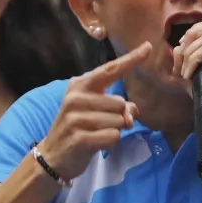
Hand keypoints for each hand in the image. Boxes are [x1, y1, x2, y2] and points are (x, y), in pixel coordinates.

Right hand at [39, 42, 151, 180]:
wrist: (53, 155)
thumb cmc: (78, 128)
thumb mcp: (95, 111)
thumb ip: (116, 105)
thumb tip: (131, 113)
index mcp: (80, 85)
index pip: (110, 70)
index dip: (130, 59)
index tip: (148, 47)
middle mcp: (76, 98)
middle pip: (120, 103)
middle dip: (119, 117)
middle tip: (102, 125)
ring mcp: (76, 118)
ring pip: (118, 121)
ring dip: (114, 131)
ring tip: (95, 134)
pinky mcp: (79, 138)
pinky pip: (113, 137)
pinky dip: (110, 143)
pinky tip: (95, 144)